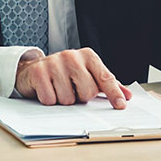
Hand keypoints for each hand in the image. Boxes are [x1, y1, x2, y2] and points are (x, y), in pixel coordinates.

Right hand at [15, 47, 132, 108]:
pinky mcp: (39, 72)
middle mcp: (72, 56)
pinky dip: (50, 100)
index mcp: (88, 56)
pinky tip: (48, 90)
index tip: (120, 105)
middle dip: (81, 97)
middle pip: (88, 92)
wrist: (33, 69)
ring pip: (68, 99)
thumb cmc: (65, 73)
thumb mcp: (88, 74)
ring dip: (64, 100)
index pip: (105, 77)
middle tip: (74, 89)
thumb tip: (126, 95)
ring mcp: (55, 63)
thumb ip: (107, 84)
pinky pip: (50, 99)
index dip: (114, 93)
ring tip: (59, 89)